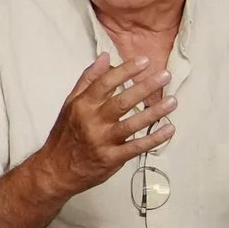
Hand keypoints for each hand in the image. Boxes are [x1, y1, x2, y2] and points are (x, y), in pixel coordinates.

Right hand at [31, 54, 176, 199]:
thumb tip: (105, 57)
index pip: (105, 83)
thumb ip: (88, 80)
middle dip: (145, 87)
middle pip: (121, 102)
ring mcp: (102, 141)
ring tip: (173, 101)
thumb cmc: (65, 135)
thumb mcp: (70, 104)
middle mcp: (92, 122)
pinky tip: (169, 129)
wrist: (55, 170)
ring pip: (132, 124)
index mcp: (82, 106)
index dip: (125, 71)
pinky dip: (154, 139)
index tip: (144, 60)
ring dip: (154, 113)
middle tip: (165, 76)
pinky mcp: (111, 158)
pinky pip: (136, 147)